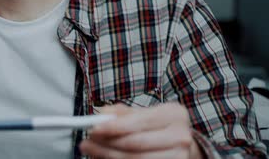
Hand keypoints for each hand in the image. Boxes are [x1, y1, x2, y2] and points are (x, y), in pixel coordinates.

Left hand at [79, 103, 203, 158]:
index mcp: (174, 114)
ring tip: (92, 151)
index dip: (113, 127)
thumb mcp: (144, 113)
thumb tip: (101, 114)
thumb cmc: (160, 126)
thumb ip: (122, 113)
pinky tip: (106, 158)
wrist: (182, 144)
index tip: (93, 129)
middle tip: (87, 142)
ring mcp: (180, 156)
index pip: (138, 122)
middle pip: (135, 144)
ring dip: (108, 156)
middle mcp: (181, 136)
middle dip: (106, 144)